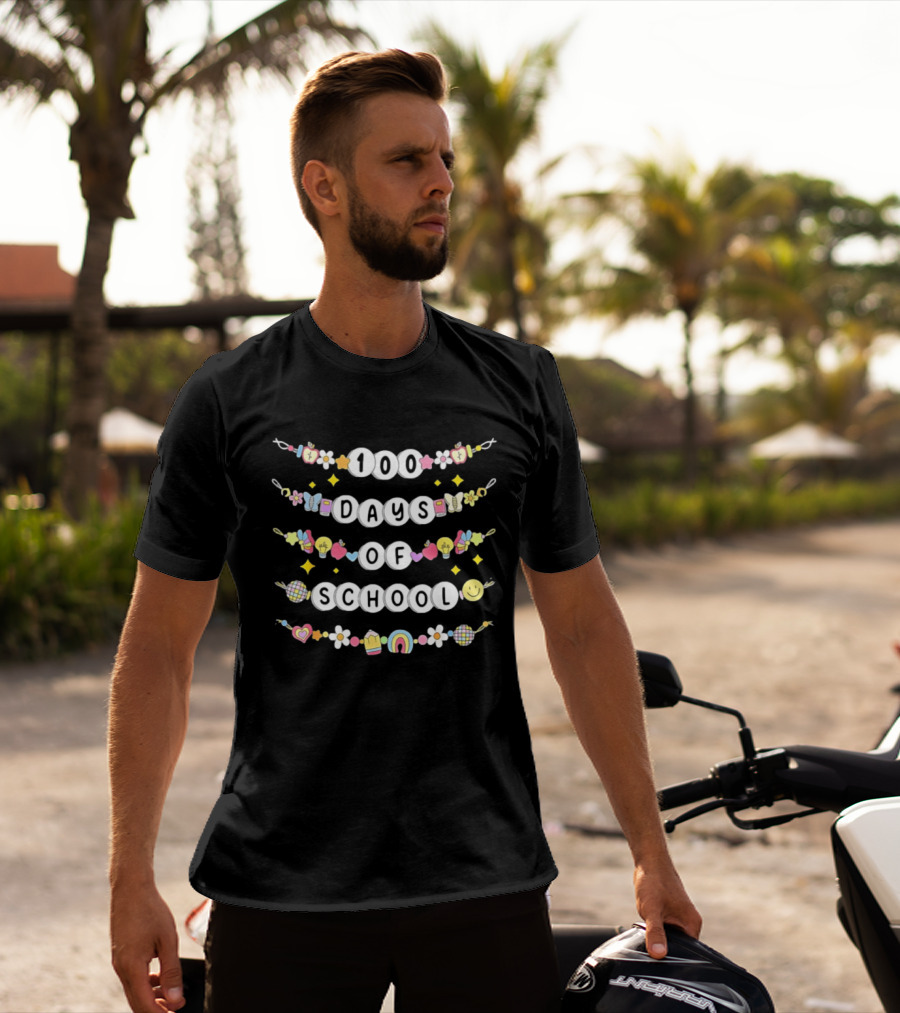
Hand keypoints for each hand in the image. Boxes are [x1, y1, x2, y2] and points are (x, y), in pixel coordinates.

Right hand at [110, 883, 185, 1011]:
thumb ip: (171, 972)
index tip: (177, 1012)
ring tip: (172, 994)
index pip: (144, 1005)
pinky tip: (160, 977)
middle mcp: (121, 969)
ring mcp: (119, 962)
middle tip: (176, 1008)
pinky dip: (146, 983)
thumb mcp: (167, 940)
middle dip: (156, 1009)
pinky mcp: (121, 955)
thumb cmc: (150, 910)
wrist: (130, 888)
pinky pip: (132, 978)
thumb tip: (175, 999)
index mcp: (131, 968)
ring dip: (152, 997)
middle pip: (137, 1002)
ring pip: (135, 991)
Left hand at [634, 859, 701, 959]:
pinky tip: (646, 926)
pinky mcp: (672, 915)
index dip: (673, 960)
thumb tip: (659, 955)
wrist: (649, 862)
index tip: (659, 963)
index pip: (688, 954)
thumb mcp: (651, 910)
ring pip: (670, 939)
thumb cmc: (653, 882)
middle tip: (649, 949)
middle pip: (679, 948)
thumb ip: (655, 932)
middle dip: (664, 950)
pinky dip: (656, 931)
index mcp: (692, 924)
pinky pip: (665, 931)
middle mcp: (689, 923)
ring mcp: (681, 919)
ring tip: (648, 933)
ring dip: (659, 939)